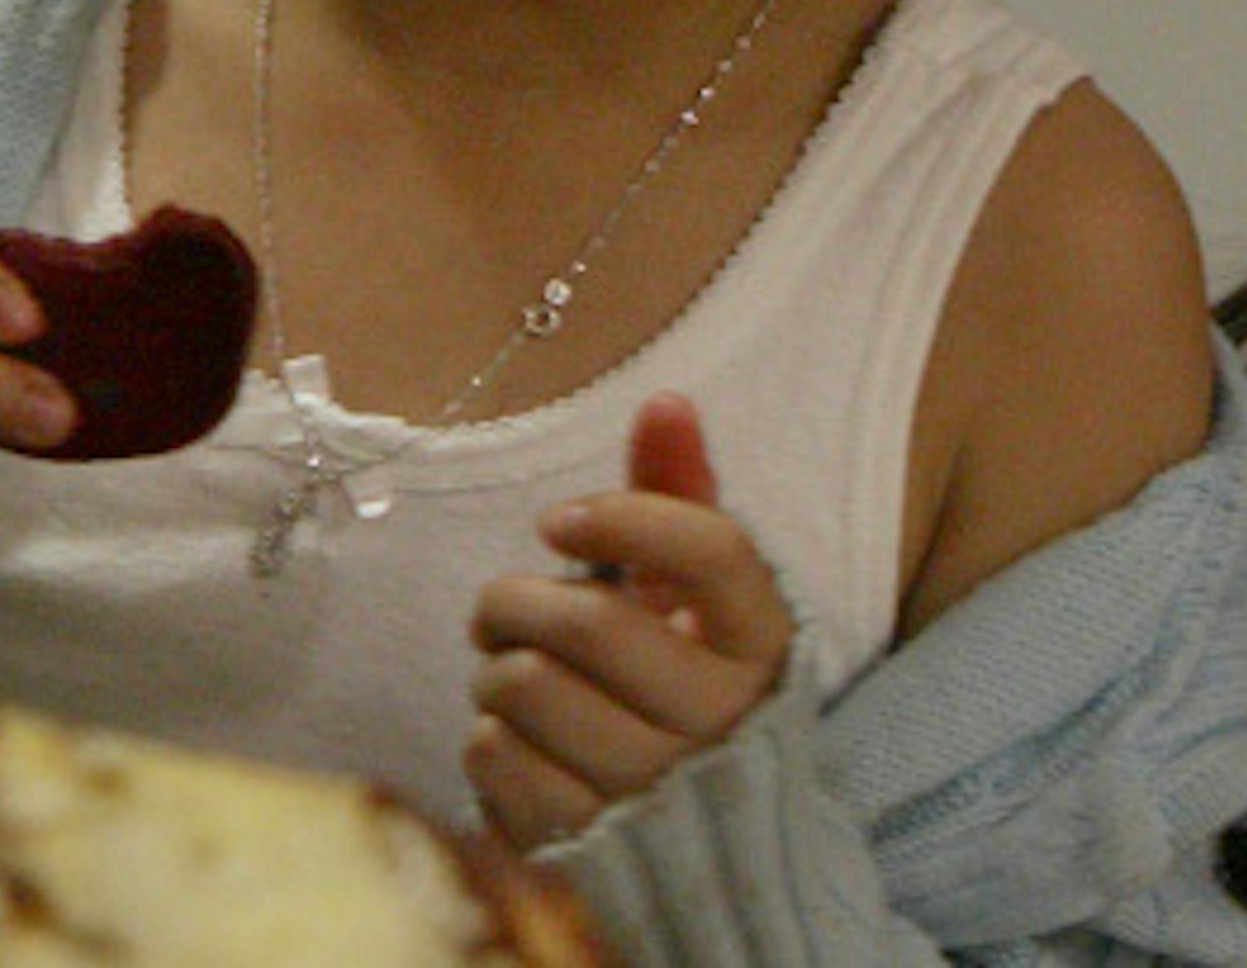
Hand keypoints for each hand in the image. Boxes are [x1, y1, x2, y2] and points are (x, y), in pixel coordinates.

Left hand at [464, 393, 792, 849]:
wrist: (701, 842)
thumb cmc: (679, 679)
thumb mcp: (687, 590)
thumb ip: (676, 493)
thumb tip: (667, 399)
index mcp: (760, 643)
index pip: (712, 550)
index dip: (622, 519)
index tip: (554, 525)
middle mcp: (722, 721)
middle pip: (589, 620)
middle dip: (515, 601)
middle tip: (506, 609)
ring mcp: (657, 792)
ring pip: (524, 686)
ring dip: (493, 669)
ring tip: (514, 674)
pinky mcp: (588, 846)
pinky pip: (491, 757)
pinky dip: (485, 738)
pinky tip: (519, 742)